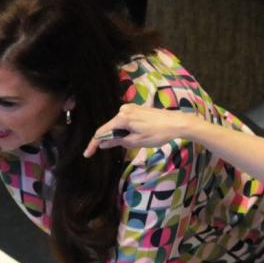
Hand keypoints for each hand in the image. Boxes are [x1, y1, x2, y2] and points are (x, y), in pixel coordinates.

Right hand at [83, 105, 197, 157]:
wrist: (176, 123)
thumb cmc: (157, 134)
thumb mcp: (136, 141)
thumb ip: (117, 142)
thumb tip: (102, 144)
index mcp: (122, 118)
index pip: (102, 132)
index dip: (93, 144)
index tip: (87, 154)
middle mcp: (123, 110)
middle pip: (109, 127)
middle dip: (106, 139)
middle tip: (103, 152)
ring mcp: (130, 108)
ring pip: (118, 124)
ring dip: (117, 135)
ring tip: (128, 144)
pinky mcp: (137, 109)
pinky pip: (125, 121)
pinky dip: (124, 129)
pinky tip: (131, 136)